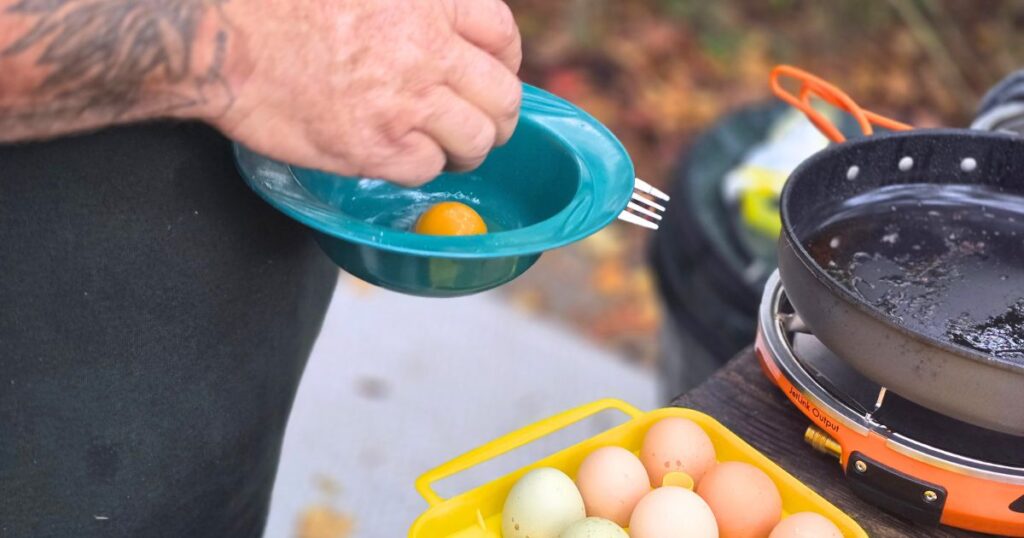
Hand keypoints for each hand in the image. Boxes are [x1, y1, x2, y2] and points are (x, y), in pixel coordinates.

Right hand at [211, 0, 522, 185]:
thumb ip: (413, 4)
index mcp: (428, 1)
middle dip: (498, 118)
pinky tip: (398, 156)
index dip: (505, 64)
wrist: (221, 41)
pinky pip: (425, 170)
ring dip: (466, 150)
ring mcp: (405, 103)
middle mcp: (427, 50)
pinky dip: (419, 168)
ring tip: (446, 151)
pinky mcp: (375, 148)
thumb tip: (443, 29)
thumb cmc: (279, 5)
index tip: (494, 76)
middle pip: (501, 98)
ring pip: (474, 141)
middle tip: (481, 126)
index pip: (502, 37)